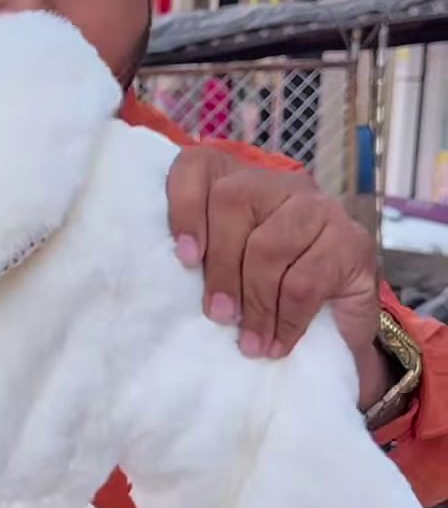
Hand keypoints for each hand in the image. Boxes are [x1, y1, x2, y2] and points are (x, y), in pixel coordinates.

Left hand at [167, 148, 388, 411]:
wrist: (337, 331)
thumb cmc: (268, 300)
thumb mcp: (226, 278)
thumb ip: (199, 264)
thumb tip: (154, 286)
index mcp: (240, 182)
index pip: (200, 165)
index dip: (184, 205)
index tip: (184, 259)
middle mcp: (281, 184)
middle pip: (234, 201)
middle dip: (221, 267)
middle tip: (218, 315)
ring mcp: (320, 208)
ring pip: (270, 243)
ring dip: (255, 301)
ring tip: (250, 341)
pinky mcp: (352, 241)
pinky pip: (306, 279)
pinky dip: (287, 318)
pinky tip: (278, 342)